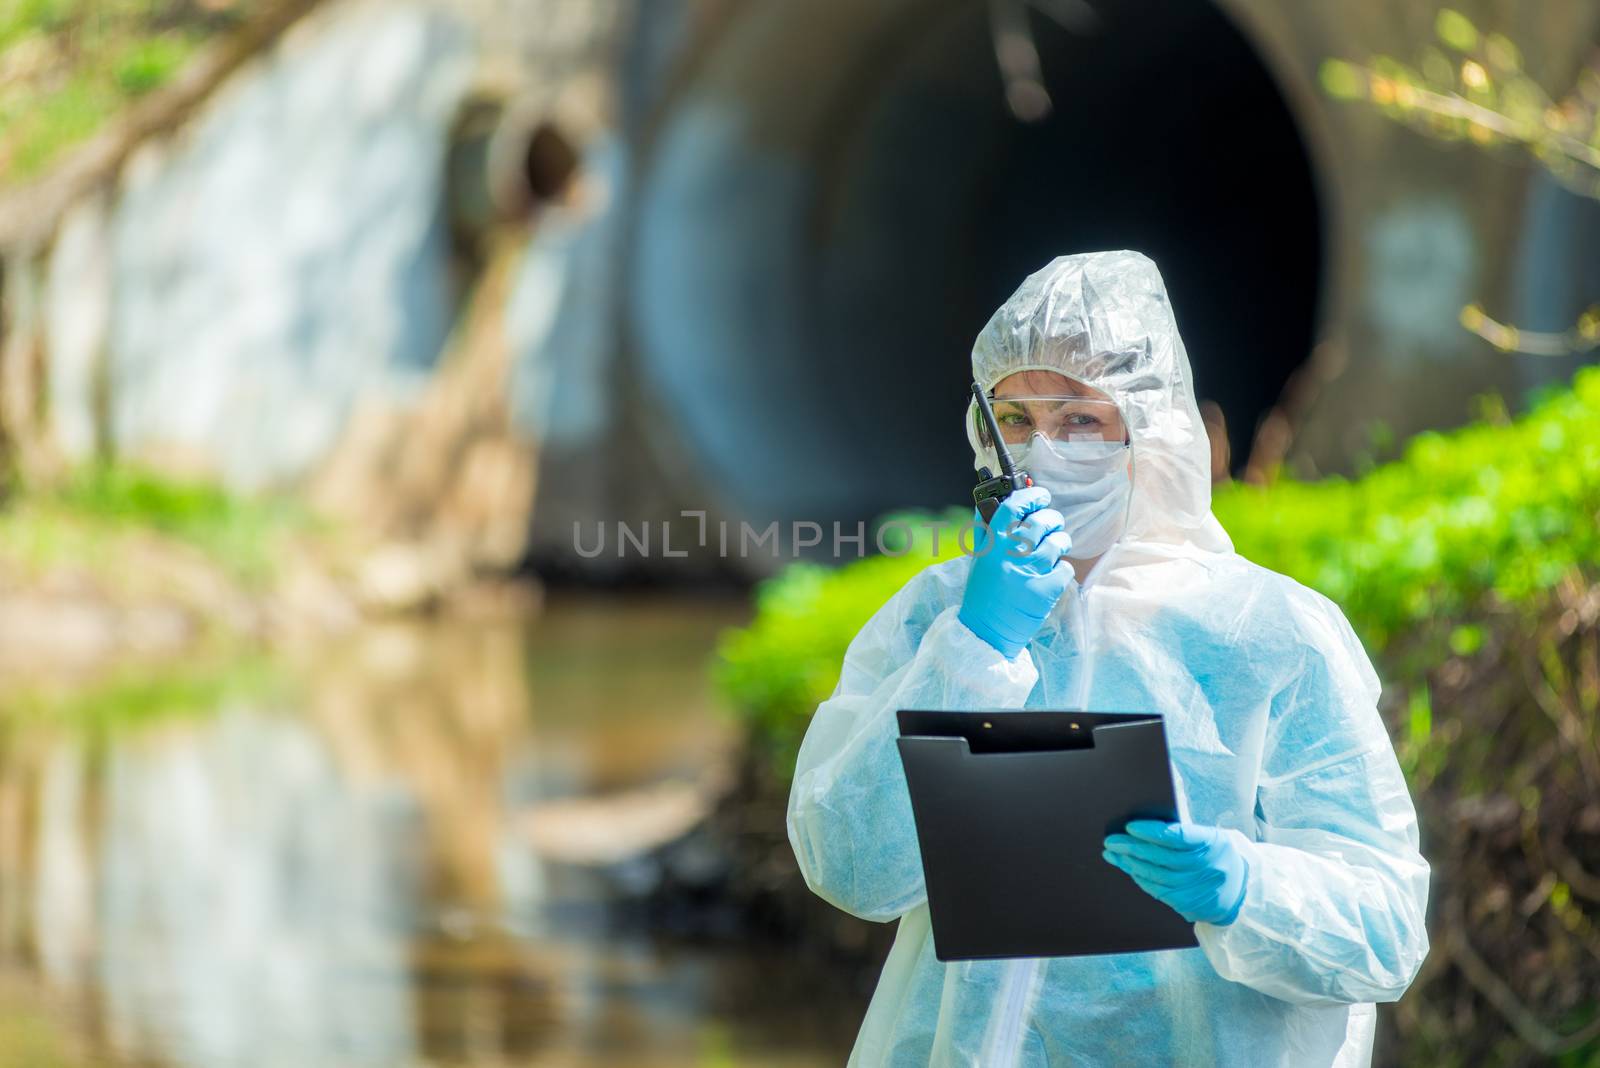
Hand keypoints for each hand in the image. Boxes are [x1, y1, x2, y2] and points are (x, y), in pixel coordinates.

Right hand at [957, 487, 1073, 659]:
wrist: (986, 631)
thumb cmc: (983, 593)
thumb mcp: (980, 559)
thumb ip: (986, 531)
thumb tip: (988, 500)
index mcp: (991, 545)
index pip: (1013, 506)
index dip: (1031, 495)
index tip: (1040, 496)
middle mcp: (1009, 555)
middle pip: (1041, 521)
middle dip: (1052, 519)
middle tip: (1052, 525)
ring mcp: (1028, 572)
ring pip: (1058, 542)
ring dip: (1061, 543)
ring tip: (1055, 549)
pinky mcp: (1045, 590)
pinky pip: (1065, 568)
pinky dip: (1062, 570)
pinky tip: (1051, 576)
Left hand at [1102, 820, 1249, 925]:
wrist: (1241, 892)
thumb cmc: (1219, 856)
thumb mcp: (1213, 837)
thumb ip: (1186, 831)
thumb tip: (1149, 824)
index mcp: (1212, 843)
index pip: (1177, 836)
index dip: (1152, 831)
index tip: (1130, 826)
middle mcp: (1204, 867)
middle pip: (1161, 856)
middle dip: (1132, 847)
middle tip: (1111, 840)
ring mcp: (1195, 887)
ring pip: (1155, 874)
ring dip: (1130, 863)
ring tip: (1113, 853)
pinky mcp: (1187, 903)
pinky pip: (1157, 890)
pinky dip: (1140, 878)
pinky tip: (1128, 868)